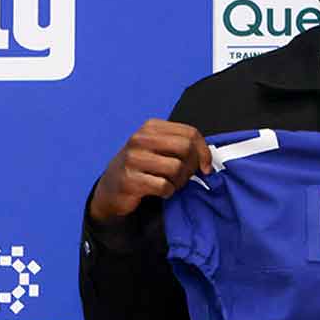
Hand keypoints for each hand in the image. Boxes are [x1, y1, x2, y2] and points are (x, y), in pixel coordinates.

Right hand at [88, 119, 212, 223]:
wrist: (111, 188)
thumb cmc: (141, 167)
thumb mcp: (158, 148)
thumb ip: (181, 146)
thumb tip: (207, 160)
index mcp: (150, 127)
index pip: (190, 133)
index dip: (203, 152)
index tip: (205, 167)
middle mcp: (140, 139)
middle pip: (185, 148)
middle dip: (191, 166)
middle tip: (185, 177)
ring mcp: (133, 159)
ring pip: (176, 168)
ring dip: (179, 181)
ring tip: (171, 184)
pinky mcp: (130, 180)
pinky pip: (164, 186)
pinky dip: (168, 192)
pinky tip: (161, 191)